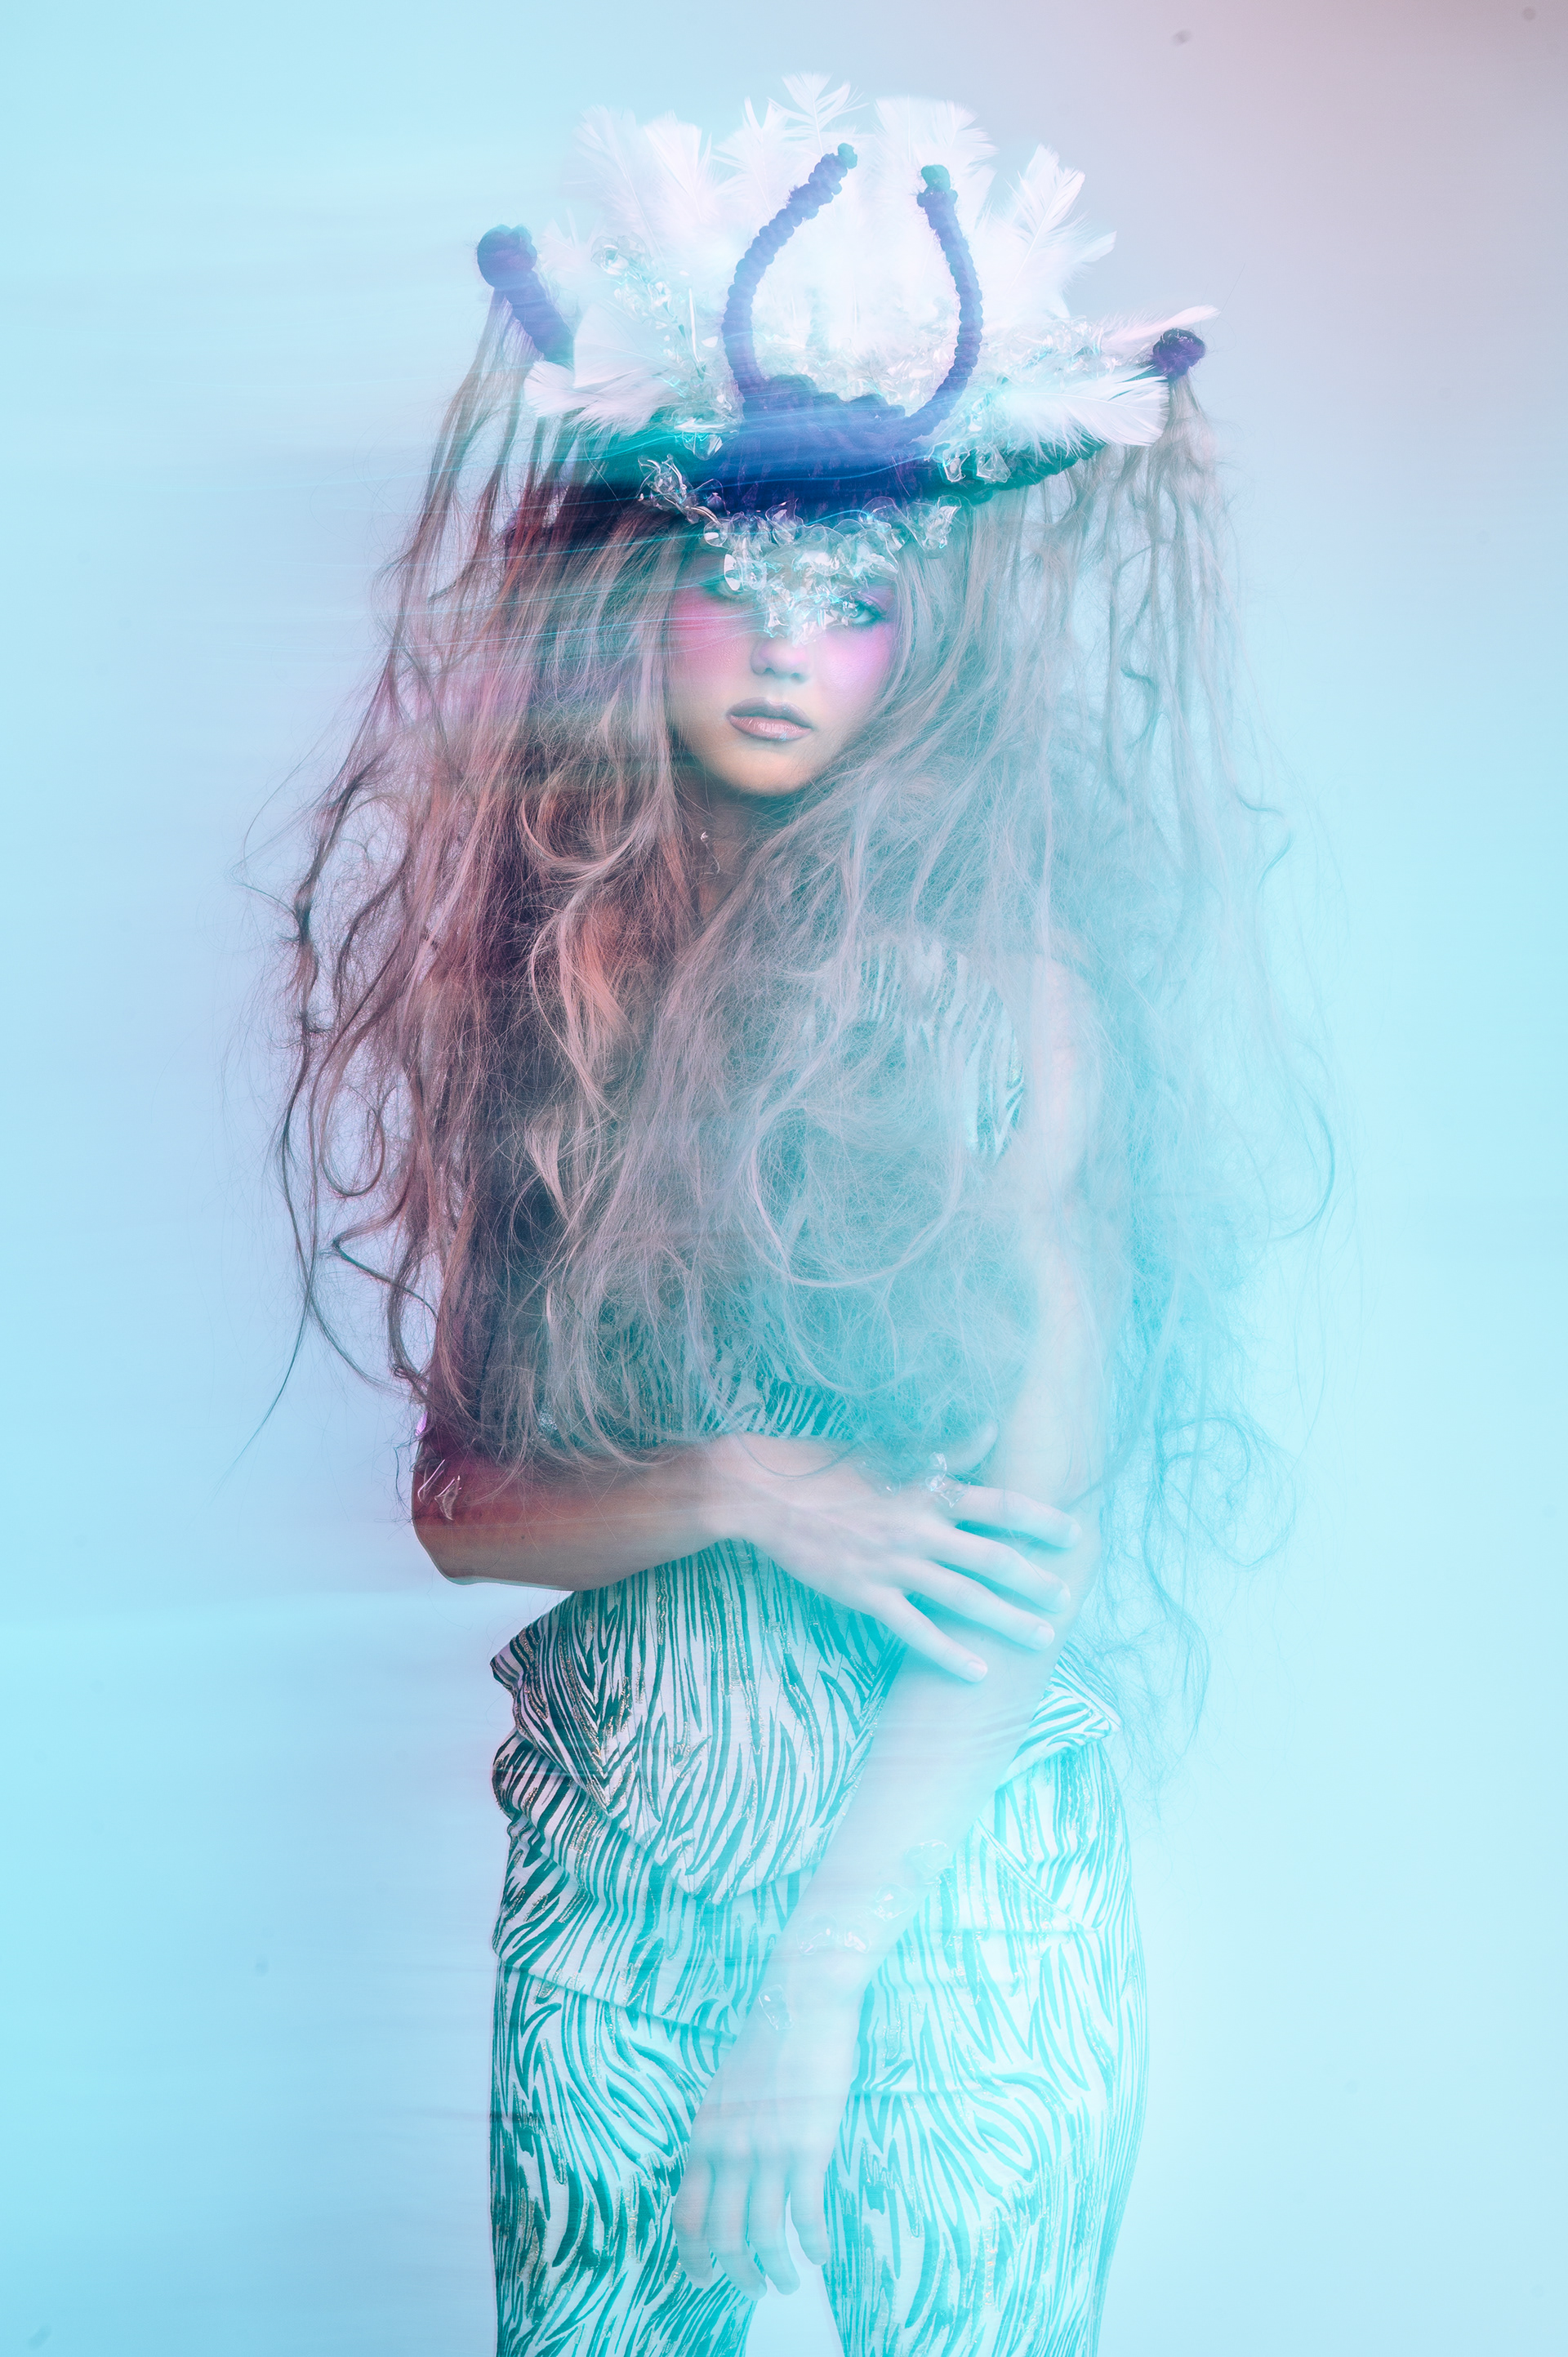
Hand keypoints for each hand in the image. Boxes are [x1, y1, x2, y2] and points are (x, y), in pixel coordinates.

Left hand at [672, 1972, 862, 2299]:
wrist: (803, 2000)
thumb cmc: (769, 2041)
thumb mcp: (725, 2091)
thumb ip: (719, 2136)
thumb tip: (720, 2179)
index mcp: (704, 2135)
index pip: (685, 2215)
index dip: (693, 2257)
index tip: (705, 2279)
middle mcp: (729, 2149)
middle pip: (723, 2236)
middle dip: (737, 2276)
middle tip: (755, 2290)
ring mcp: (768, 2150)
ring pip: (764, 2236)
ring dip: (777, 2270)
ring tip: (789, 2281)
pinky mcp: (809, 2147)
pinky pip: (806, 2215)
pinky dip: (813, 2244)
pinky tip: (820, 2253)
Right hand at [704, 1425, 1082, 1680]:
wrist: (766, 1493)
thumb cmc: (826, 1465)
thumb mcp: (888, 1449)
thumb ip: (945, 1448)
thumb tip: (990, 1427)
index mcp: (928, 1490)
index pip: (1000, 1505)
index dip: (1041, 1520)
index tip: (1073, 1533)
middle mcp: (919, 1529)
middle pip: (993, 1558)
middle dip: (1036, 1580)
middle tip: (1067, 1597)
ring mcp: (894, 1564)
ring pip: (964, 1599)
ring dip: (1008, 1620)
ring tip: (1042, 1637)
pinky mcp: (866, 1593)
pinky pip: (916, 1629)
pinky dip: (949, 1652)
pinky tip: (977, 1672)